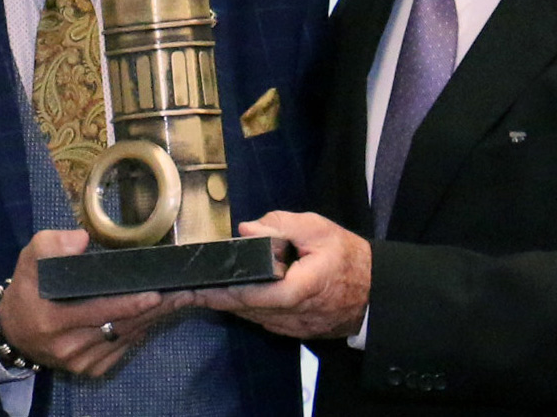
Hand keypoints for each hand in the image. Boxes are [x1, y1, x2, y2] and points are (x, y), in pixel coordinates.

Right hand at [0, 230, 192, 376]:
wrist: (15, 331)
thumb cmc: (27, 289)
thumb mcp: (30, 258)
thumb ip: (52, 244)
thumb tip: (82, 240)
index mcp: (53, 319)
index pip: (98, 312)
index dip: (128, 304)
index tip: (155, 294)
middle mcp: (68, 346)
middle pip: (120, 326)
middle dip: (155, 309)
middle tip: (184, 292)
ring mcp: (81, 361)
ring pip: (126, 338)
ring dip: (154, 319)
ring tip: (180, 298)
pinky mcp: (91, 369)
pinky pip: (124, 348)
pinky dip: (142, 330)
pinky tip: (157, 314)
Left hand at [194, 211, 370, 338]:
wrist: (375, 292)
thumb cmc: (347, 257)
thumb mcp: (318, 229)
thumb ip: (281, 226)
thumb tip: (246, 229)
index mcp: (299, 289)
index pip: (253, 295)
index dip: (222, 292)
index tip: (196, 287)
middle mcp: (292, 315)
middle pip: (245, 308)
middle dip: (213, 298)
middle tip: (182, 290)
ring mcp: (293, 327)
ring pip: (251, 317)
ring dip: (225, 305)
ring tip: (196, 291)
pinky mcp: (293, 331)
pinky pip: (262, 320)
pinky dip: (244, 308)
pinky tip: (227, 297)